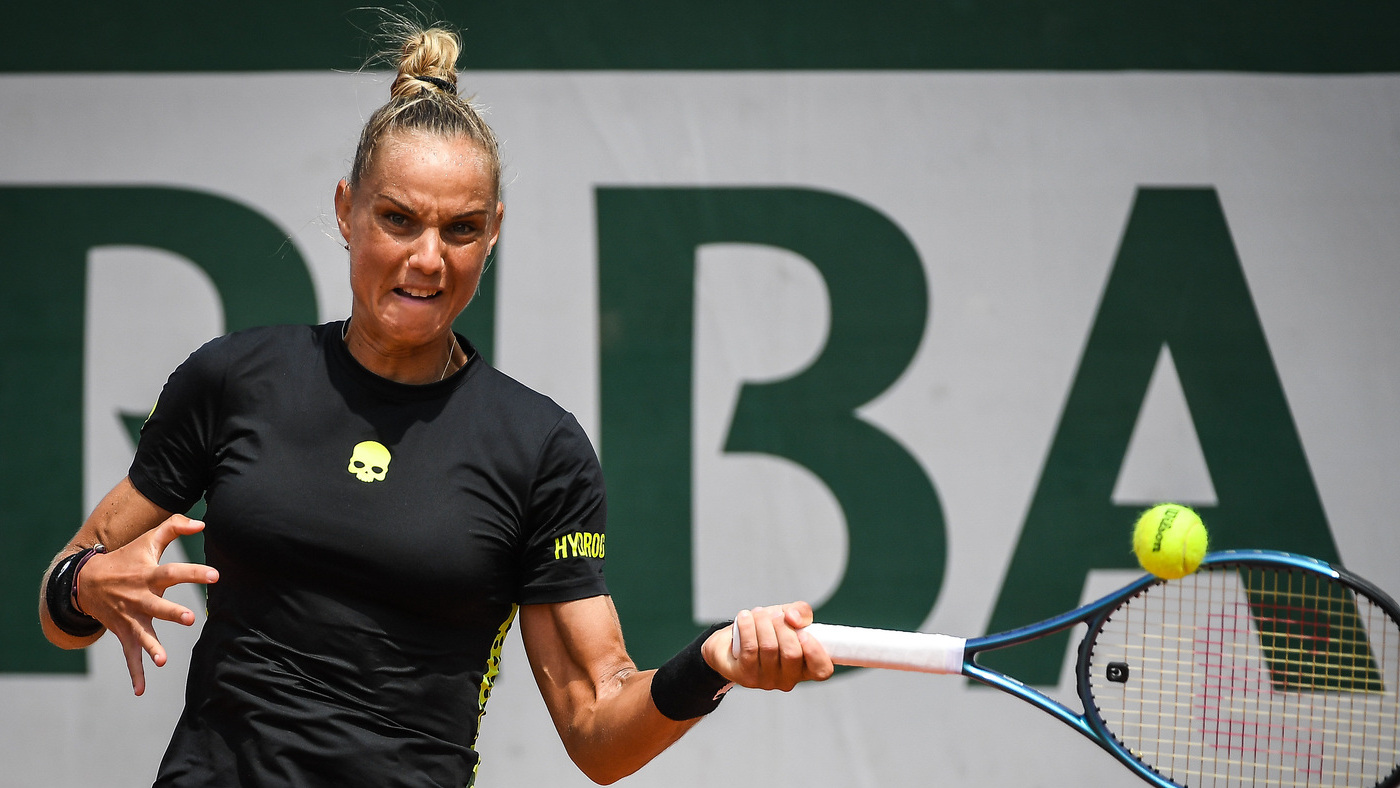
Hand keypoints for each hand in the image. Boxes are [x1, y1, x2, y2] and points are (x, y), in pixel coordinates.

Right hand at [74, 515, 218, 694]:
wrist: (86, 581)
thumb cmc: (126, 558)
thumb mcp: (147, 539)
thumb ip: (175, 526)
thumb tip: (203, 523)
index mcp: (148, 575)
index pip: (173, 572)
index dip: (194, 573)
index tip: (215, 575)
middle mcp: (138, 597)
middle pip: (157, 606)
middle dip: (172, 613)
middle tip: (190, 618)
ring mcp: (130, 617)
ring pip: (142, 634)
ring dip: (151, 647)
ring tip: (162, 660)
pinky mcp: (124, 632)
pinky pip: (129, 655)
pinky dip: (135, 673)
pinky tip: (141, 691)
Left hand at [702, 602, 833, 690]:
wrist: (732, 640)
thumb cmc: (767, 630)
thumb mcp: (789, 616)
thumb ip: (801, 612)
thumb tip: (794, 618)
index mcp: (806, 667)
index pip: (822, 670)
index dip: (816, 652)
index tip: (804, 634)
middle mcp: (788, 679)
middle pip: (792, 654)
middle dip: (782, 627)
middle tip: (774, 616)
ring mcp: (766, 681)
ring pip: (769, 648)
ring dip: (763, 623)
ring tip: (758, 614)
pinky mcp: (746, 676)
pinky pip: (750, 648)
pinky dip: (748, 627)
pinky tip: (745, 617)